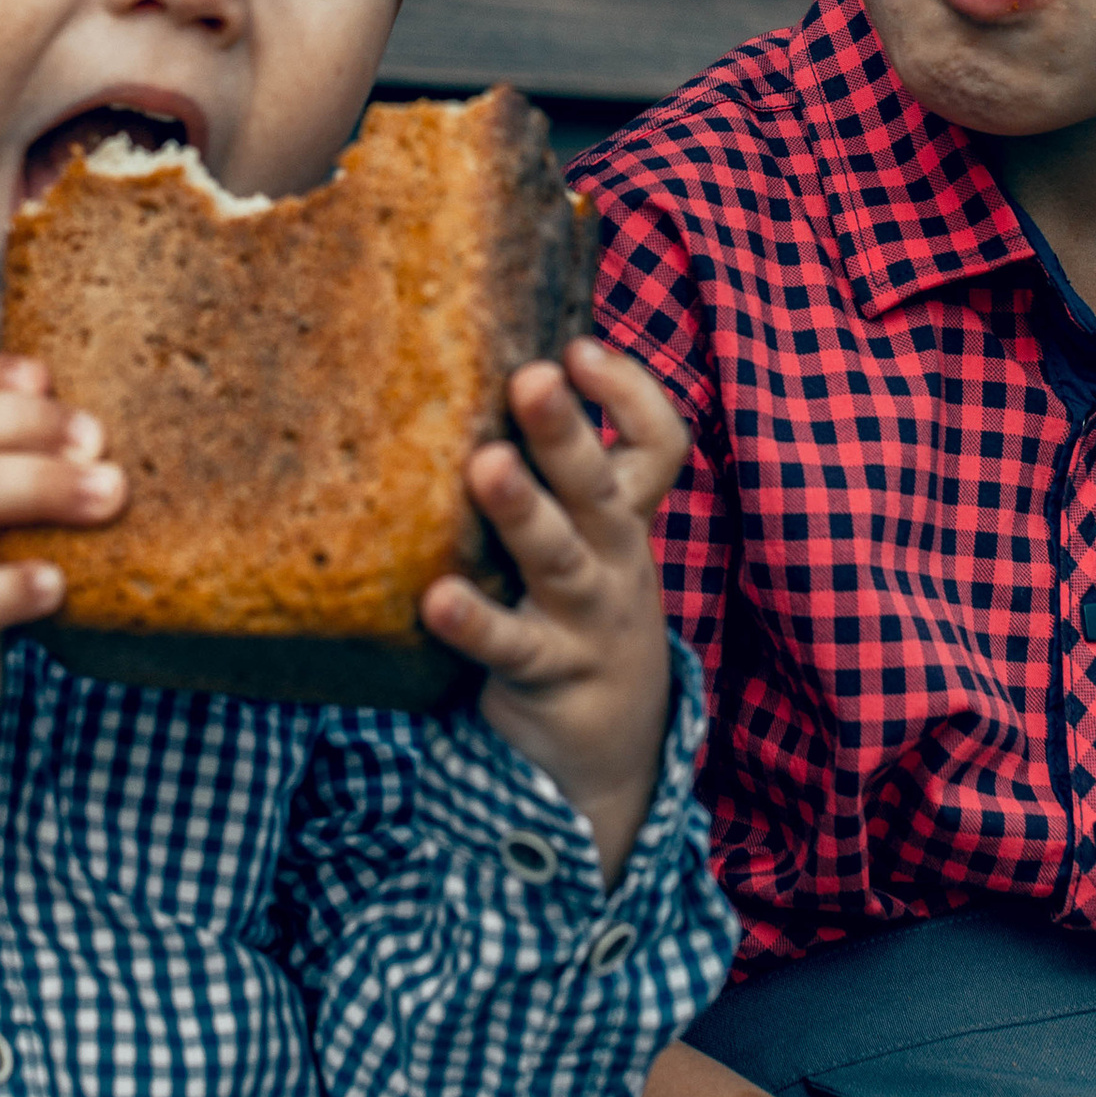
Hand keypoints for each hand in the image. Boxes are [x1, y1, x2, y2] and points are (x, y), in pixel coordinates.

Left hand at [420, 338, 689, 884]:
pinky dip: (475, 621)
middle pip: (601, 487)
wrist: (613, 747)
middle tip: (533, 376)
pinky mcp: (548, 672)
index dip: (630, 393)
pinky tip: (437, 599)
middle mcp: (616, 558)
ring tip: (486, 466)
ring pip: (559, 557)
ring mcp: (587, 618)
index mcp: (624, 517)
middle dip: (568, 430)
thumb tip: (475, 375)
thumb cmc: (580, 611)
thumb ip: (556, 473)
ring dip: (524, 510)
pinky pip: (511, 644)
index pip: (658, 444)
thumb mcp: (590, 540)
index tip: (578, 348)